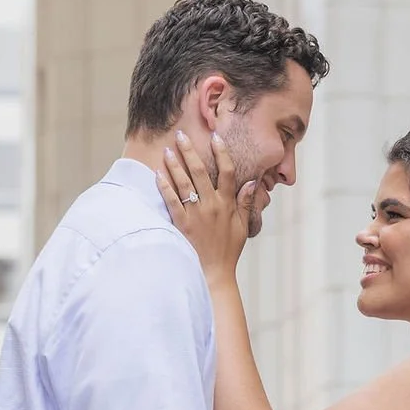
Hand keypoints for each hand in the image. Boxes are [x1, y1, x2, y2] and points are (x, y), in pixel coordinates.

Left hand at [154, 126, 258, 269]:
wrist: (214, 274)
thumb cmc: (228, 250)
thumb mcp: (242, 226)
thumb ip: (246, 202)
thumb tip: (253, 182)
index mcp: (227, 204)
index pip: (227, 172)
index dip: (221, 152)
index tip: (215, 136)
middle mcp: (212, 206)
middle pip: (200, 172)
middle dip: (191, 151)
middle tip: (181, 135)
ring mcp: (196, 215)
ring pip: (184, 183)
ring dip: (175, 165)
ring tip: (168, 149)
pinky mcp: (181, 224)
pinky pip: (171, 201)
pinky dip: (164, 186)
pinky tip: (157, 173)